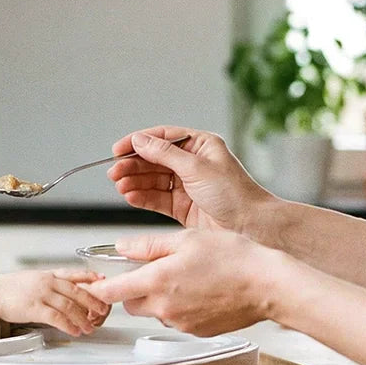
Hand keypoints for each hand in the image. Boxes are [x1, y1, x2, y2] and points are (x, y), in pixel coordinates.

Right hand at [0, 269, 110, 336]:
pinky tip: (74, 331)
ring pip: (69, 306)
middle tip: (102, 311)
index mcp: (49, 275)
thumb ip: (53, 283)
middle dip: (92, 302)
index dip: (90, 278)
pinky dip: (68, 325)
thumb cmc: (14, 288)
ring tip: (89, 327)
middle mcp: (48, 282)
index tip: (102, 281)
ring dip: (82, 318)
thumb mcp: (36, 278)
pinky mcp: (34, 308)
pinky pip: (56, 317)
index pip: (74, 274)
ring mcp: (41, 294)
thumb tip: (71, 291)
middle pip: (77, 291)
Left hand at [85, 230, 287, 335]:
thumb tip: (122, 247)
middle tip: (155, 271)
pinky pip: (176, 320)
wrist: (266, 285)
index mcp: (157, 281)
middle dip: (135, 289)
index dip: (98, 288)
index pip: (112, 291)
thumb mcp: (186, 239)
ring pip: (155, 312)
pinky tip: (201, 292)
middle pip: (131, 304)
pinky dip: (180, 308)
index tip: (90, 286)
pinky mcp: (196, 332)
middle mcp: (164, 307)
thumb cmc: (233, 258)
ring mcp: (180, 323)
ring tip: (187, 278)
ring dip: (160, 298)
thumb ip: (148, 246)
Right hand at [106, 127, 274, 233]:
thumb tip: (140, 140)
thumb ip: (165, 154)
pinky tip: (131, 196)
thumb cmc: (235, 194)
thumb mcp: (197, 168)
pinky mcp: (183, 207)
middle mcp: (192, 164)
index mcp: (200, 146)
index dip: (138, 143)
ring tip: (121, 186)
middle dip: (133, 166)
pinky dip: (143, 198)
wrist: (251, 226)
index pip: (162, 138)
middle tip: (115, 172)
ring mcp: (187, 186)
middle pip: (154, 160)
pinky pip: (157, 199)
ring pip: (153, 180)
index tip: (118, 150)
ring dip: (135, 182)